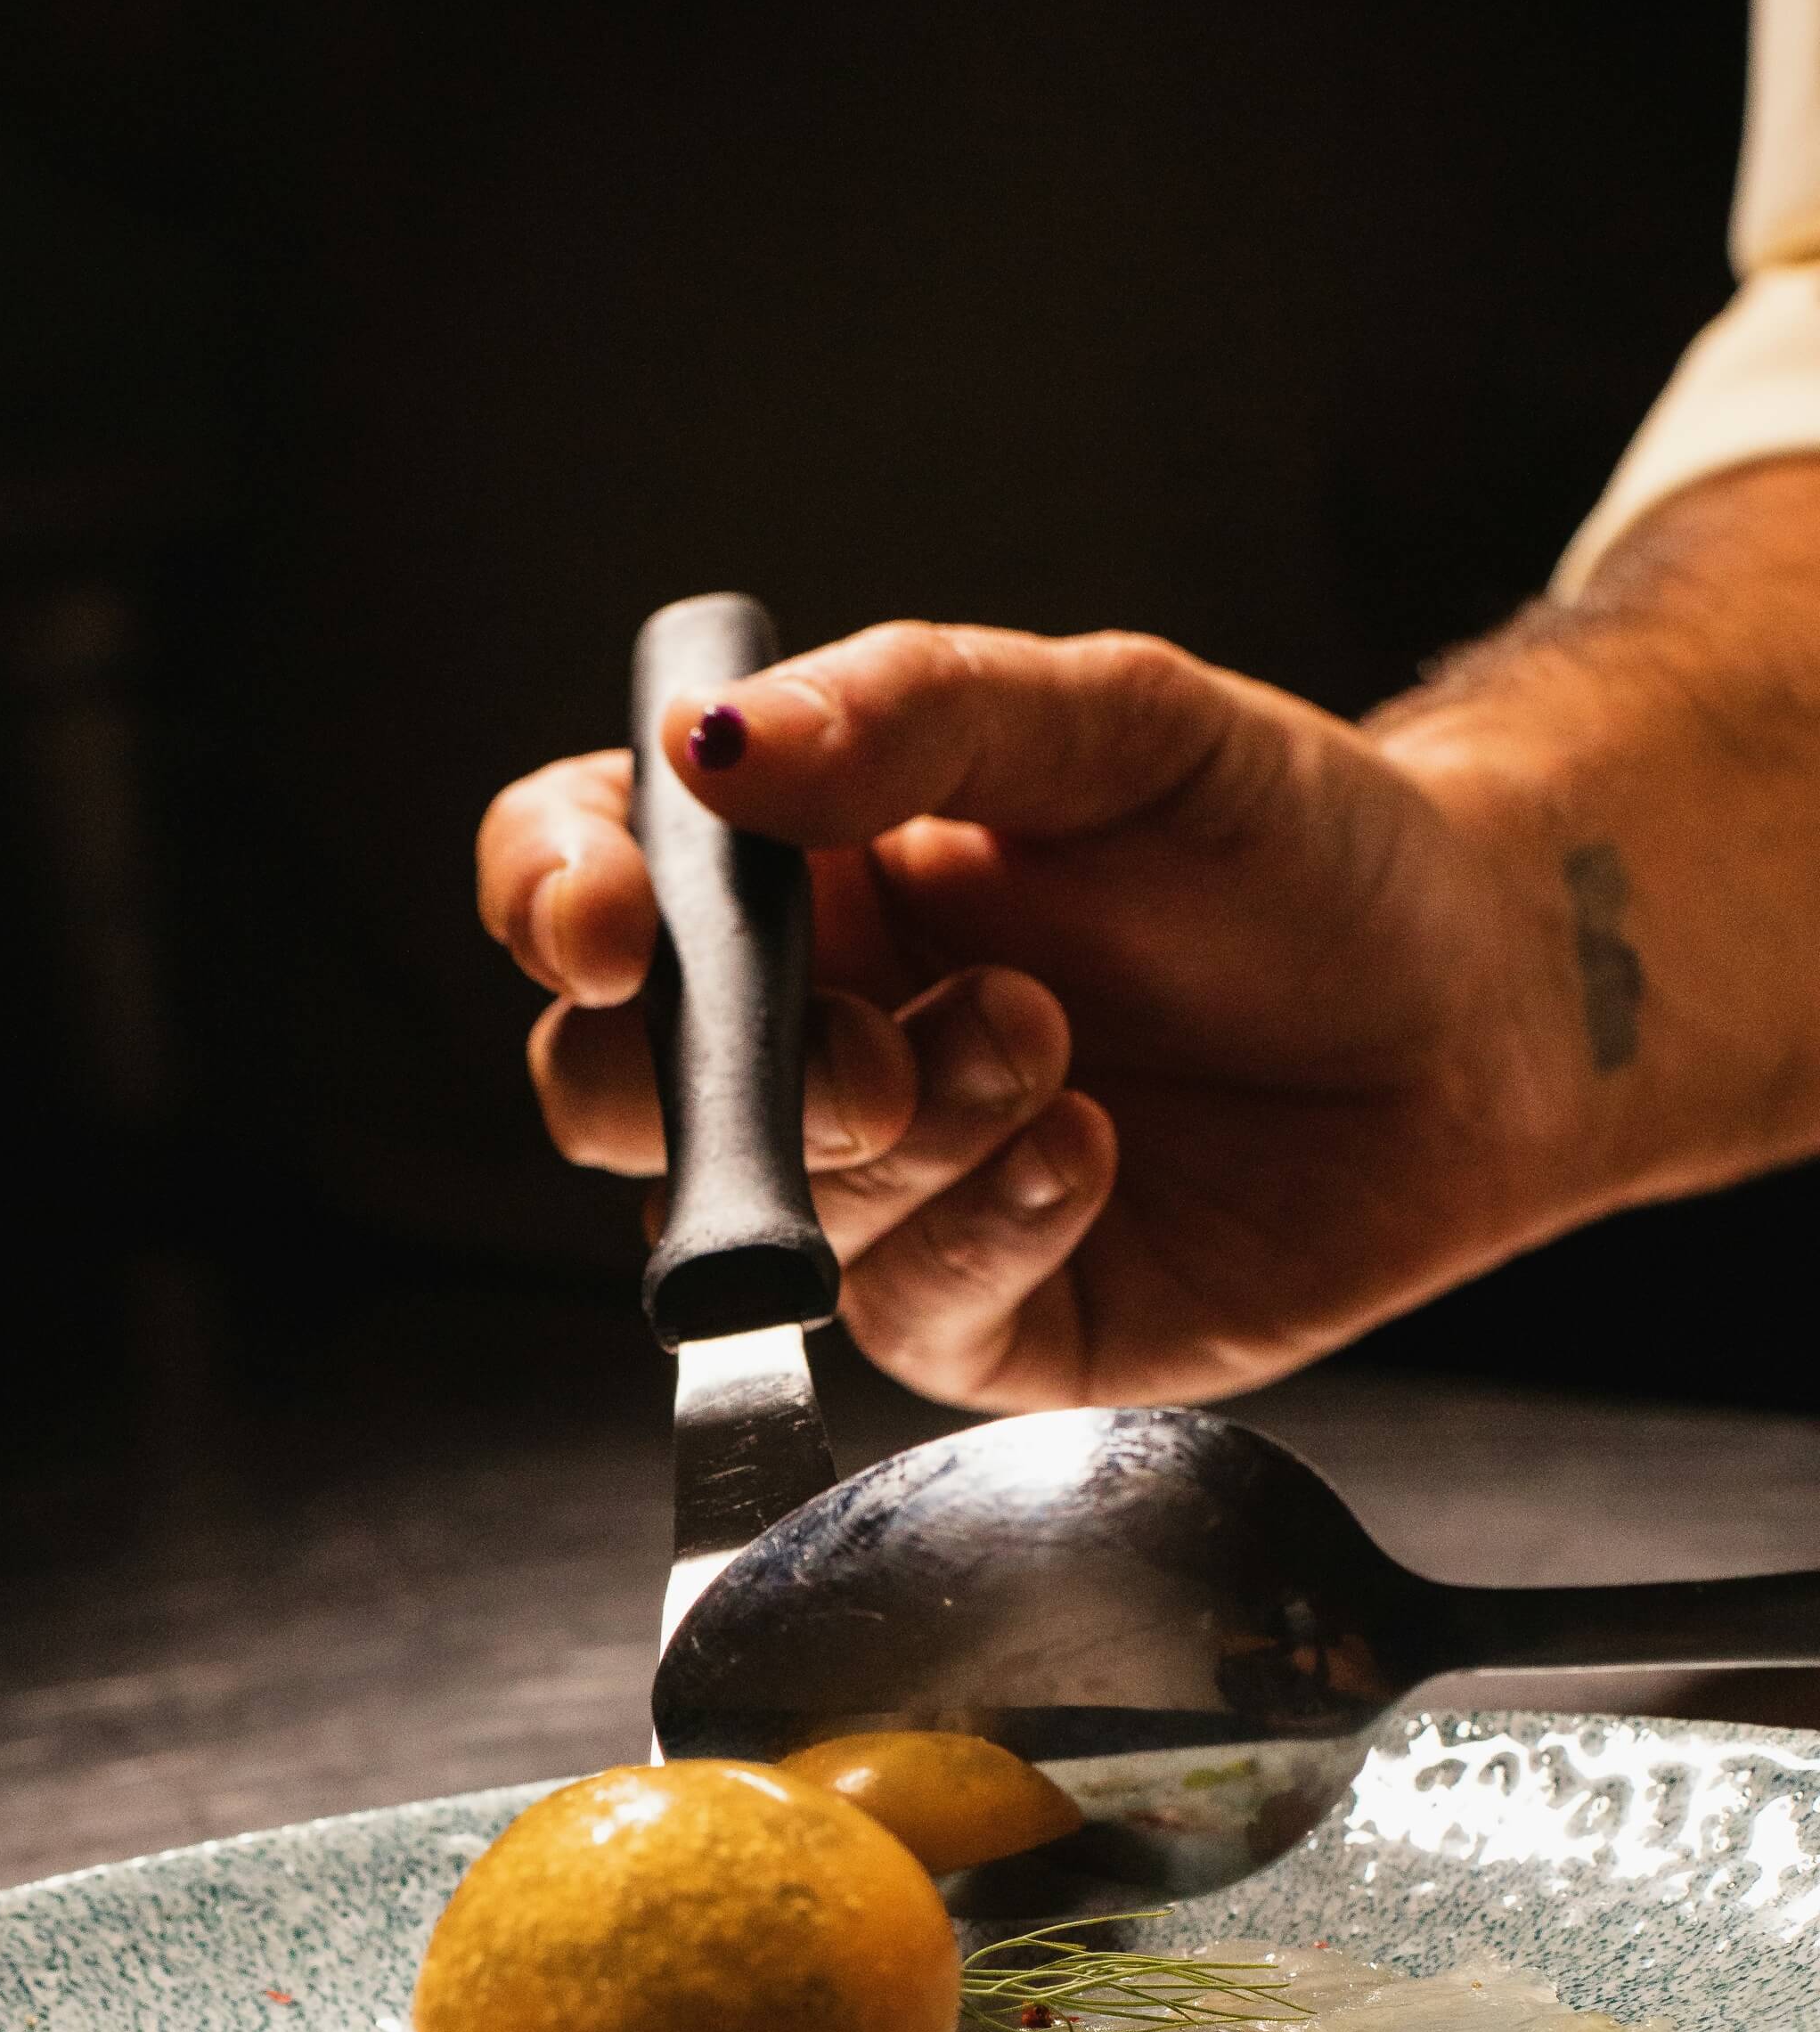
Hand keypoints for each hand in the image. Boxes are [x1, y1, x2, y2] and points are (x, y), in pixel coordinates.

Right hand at [476, 607, 1695, 1405]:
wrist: (1476, 1007)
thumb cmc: (1297, 851)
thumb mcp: (1121, 723)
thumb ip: (914, 714)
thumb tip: (709, 748)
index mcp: (797, 873)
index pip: (578, 877)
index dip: (554, 900)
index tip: (614, 918)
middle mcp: (810, 1037)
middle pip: (610, 1087)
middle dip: (708, 1078)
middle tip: (866, 1044)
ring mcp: (882, 1192)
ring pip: (767, 1208)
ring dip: (910, 1129)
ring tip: (1055, 1047)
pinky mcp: (978, 1318)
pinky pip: (903, 1310)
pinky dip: (989, 1223)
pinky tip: (1091, 1154)